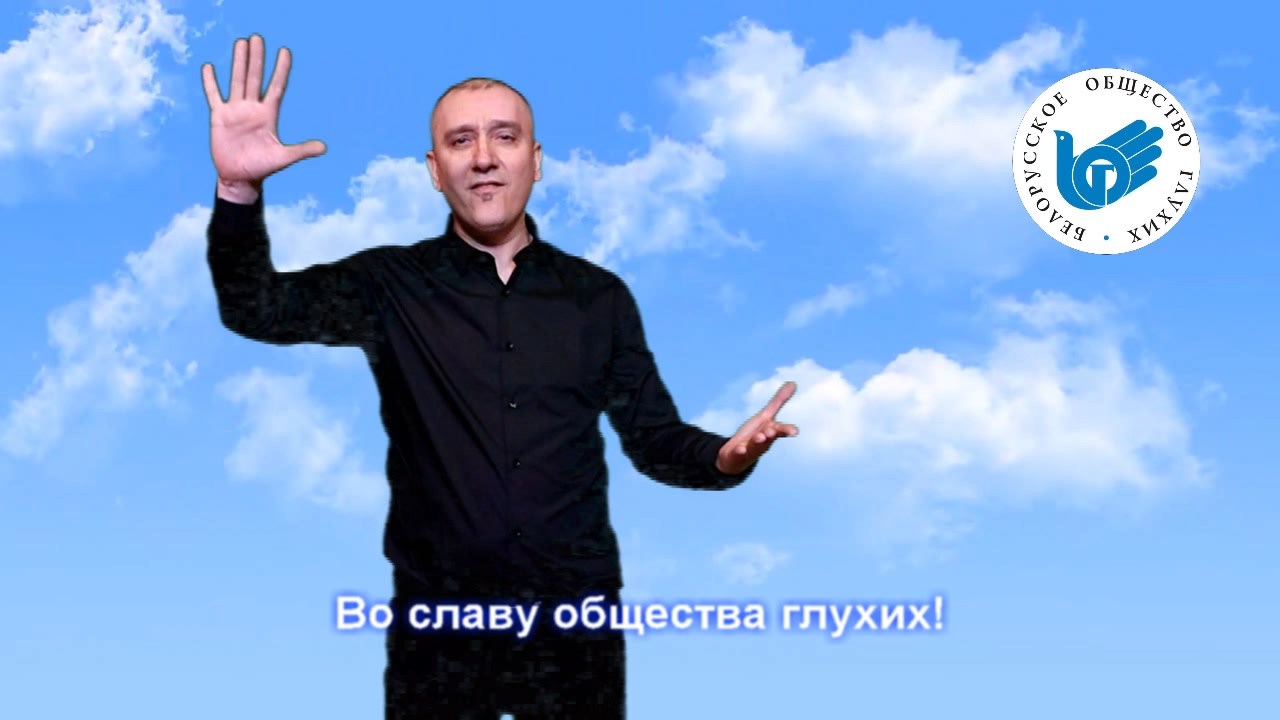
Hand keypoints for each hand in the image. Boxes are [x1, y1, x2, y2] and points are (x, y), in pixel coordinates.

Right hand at [201, 34, 325, 194]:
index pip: (276, 87)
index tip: (285, 51)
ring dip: (238, 62)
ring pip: (237, 81)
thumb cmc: (262, 168)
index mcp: (269, 115)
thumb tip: (324, 148)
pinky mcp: (219, 117)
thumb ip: (302, 150)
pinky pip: (214, 95)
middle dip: (257, 58)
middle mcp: (252, 108)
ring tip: (241, 43)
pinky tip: (209, 67)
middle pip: (255, 78)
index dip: (281, 69)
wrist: (240, 178)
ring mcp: (235, 111)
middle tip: (257, 38)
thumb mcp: (283, 158)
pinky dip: (210, 82)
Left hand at [715, 381, 798, 475]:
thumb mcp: (766, 416)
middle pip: (769, 437)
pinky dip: (740, 451)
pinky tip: (740, 449)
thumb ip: (779, 401)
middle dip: (771, 433)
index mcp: (771, 431)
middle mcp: (763, 441)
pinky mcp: (739, 454)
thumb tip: (793, 383)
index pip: (781, 430)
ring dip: (758, 441)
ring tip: (758, 437)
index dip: (787, 430)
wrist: (737, 454)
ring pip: (756, 446)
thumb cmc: (755, 433)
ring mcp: (751, 448)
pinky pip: (740, 453)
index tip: (794, 431)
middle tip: (771, 430)